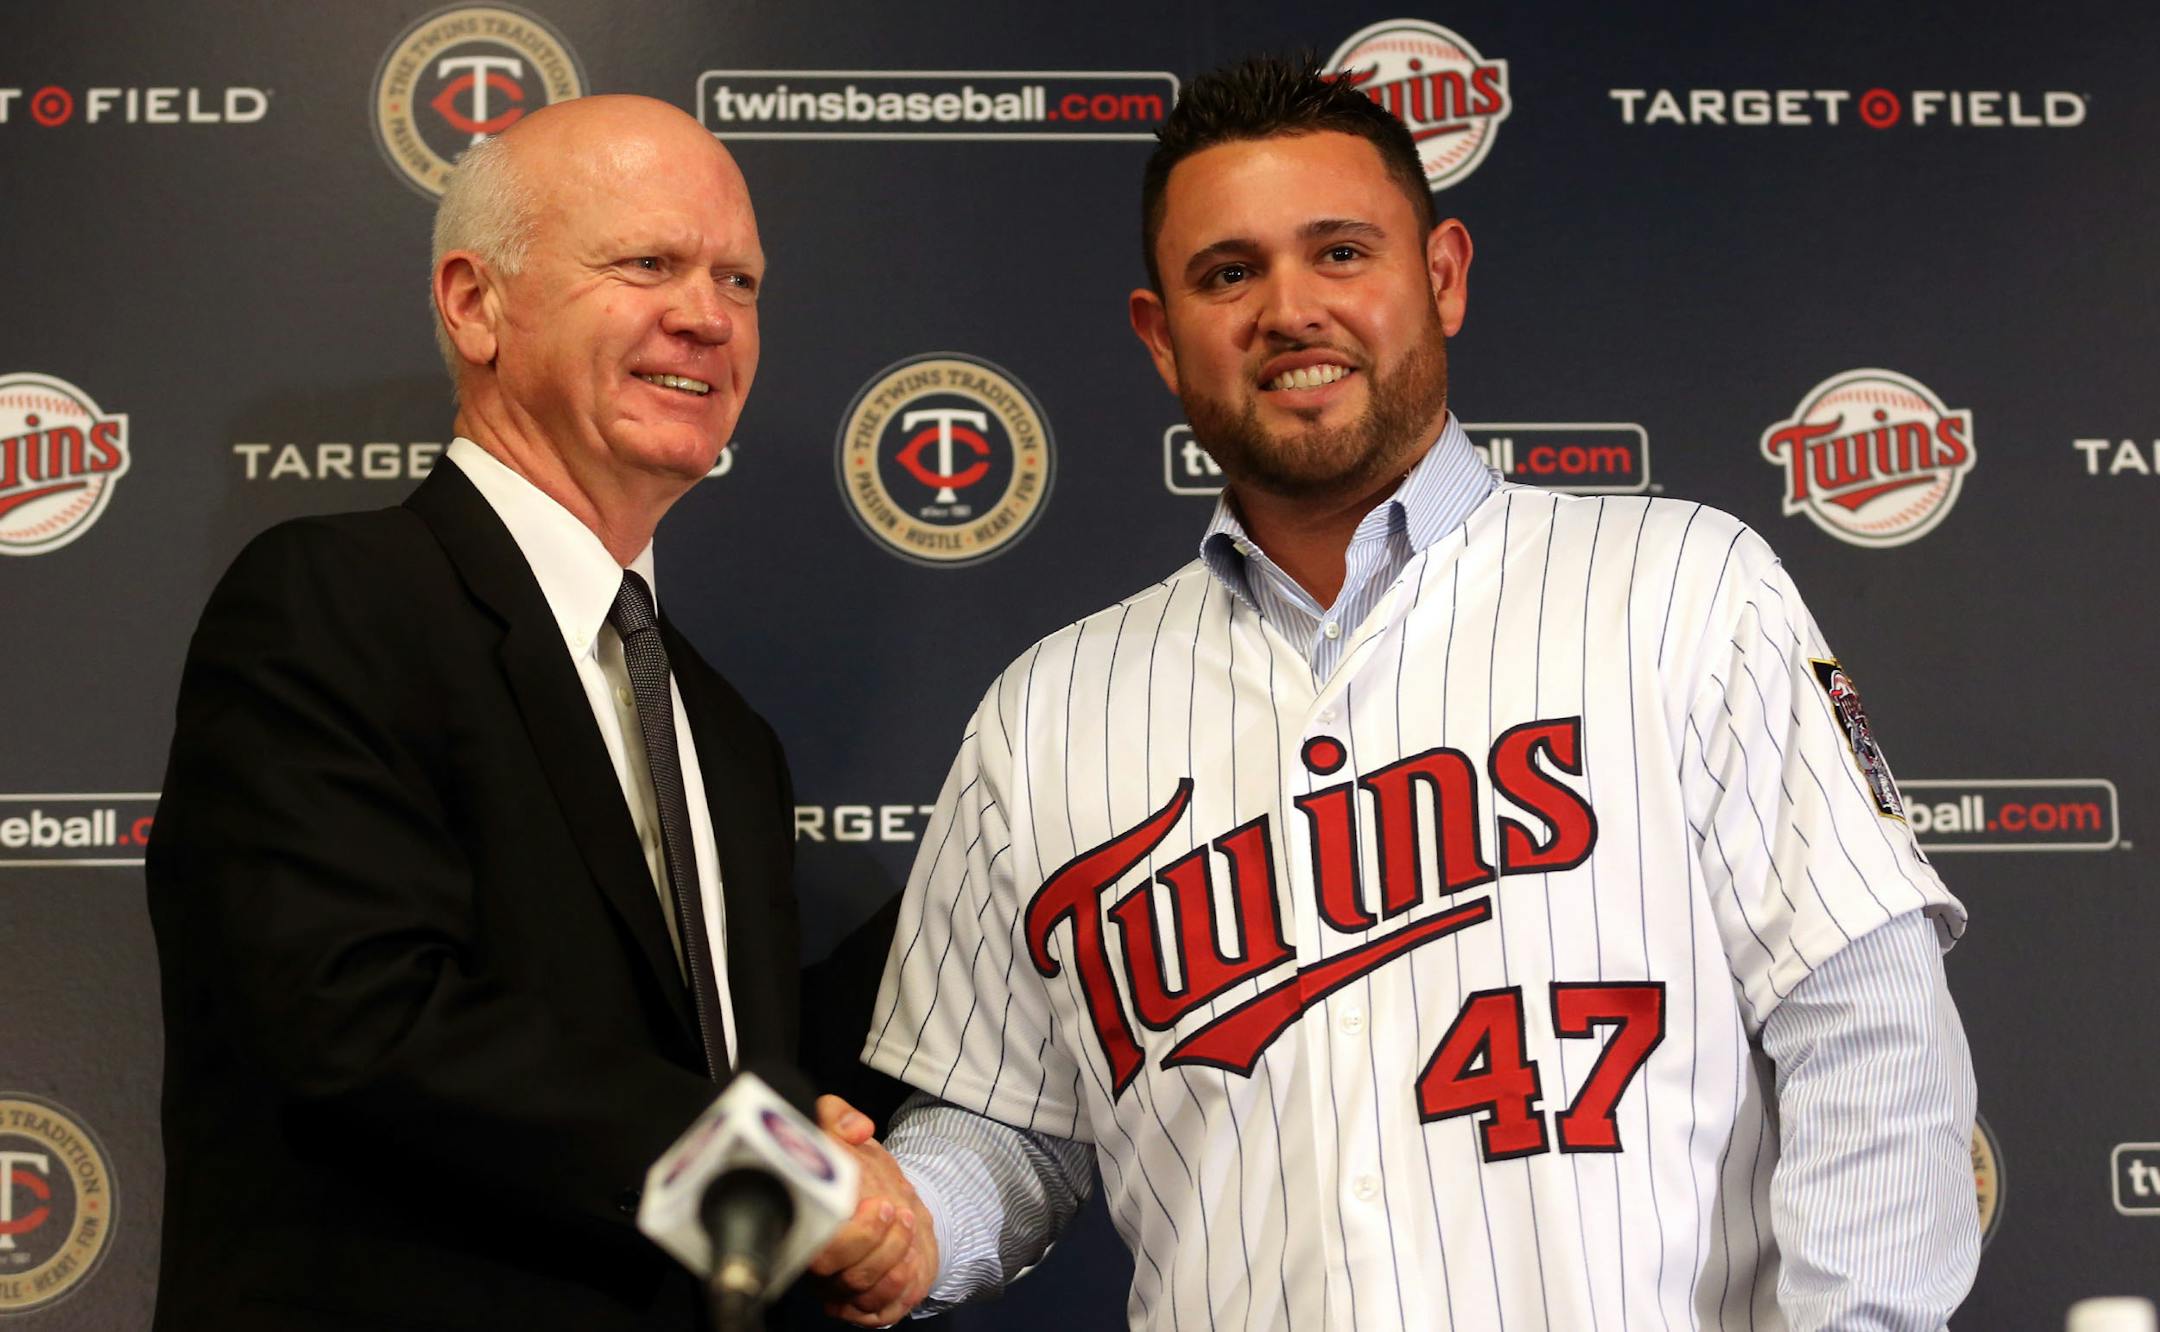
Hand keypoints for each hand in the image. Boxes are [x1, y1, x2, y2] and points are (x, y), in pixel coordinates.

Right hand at [805, 1095, 938, 1326]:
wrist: (886, 1196)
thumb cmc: (856, 1168)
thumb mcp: (841, 1128)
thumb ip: (838, 1115)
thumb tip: (857, 1126)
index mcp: (803, 1226)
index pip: (814, 1250)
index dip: (850, 1235)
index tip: (878, 1203)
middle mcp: (816, 1263)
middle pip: (840, 1275)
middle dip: (878, 1245)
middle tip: (896, 1212)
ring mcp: (839, 1286)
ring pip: (862, 1292)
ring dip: (894, 1259)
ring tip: (908, 1225)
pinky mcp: (864, 1302)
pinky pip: (878, 1312)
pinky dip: (899, 1289)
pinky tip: (911, 1258)